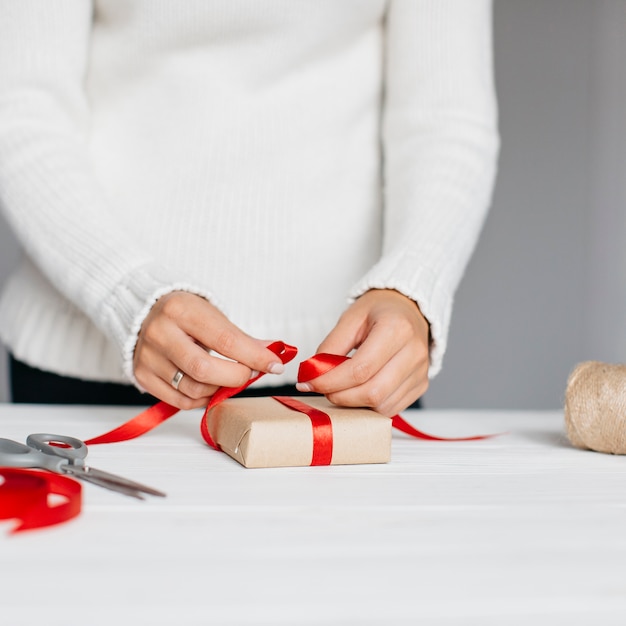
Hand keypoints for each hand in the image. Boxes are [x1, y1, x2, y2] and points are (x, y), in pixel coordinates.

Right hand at [133, 291, 285, 408]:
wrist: (146, 311)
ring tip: (227, 377)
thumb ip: (242, 338)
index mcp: (180, 310)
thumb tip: (273, 355)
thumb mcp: (213, 315)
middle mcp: (159, 333)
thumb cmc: (185, 313)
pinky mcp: (142, 376)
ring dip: (219, 389)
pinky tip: (209, 386)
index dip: (254, 357)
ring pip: (193, 389)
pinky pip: (180, 401)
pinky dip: (202, 398)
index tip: (274, 365)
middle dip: (236, 377)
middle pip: (205, 369)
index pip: (225, 340)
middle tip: (249, 374)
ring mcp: (147, 356)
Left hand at [296, 289, 429, 415]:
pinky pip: (391, 408)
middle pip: (373, 393)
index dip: (331, 382)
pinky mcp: (420, 385)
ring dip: (354, 404)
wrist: (408, 310)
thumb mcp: (351, 318)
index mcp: (397, 329)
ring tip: (341, 388)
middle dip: (341, 397)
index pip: (360, 369)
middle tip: (324, 388)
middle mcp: (414, 352)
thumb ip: (331, 346)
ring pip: (382, 406)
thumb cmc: (380, 311)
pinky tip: (359, 391)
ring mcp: (421, 372)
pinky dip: (369, 406)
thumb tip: (313, 374)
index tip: (310, 383)